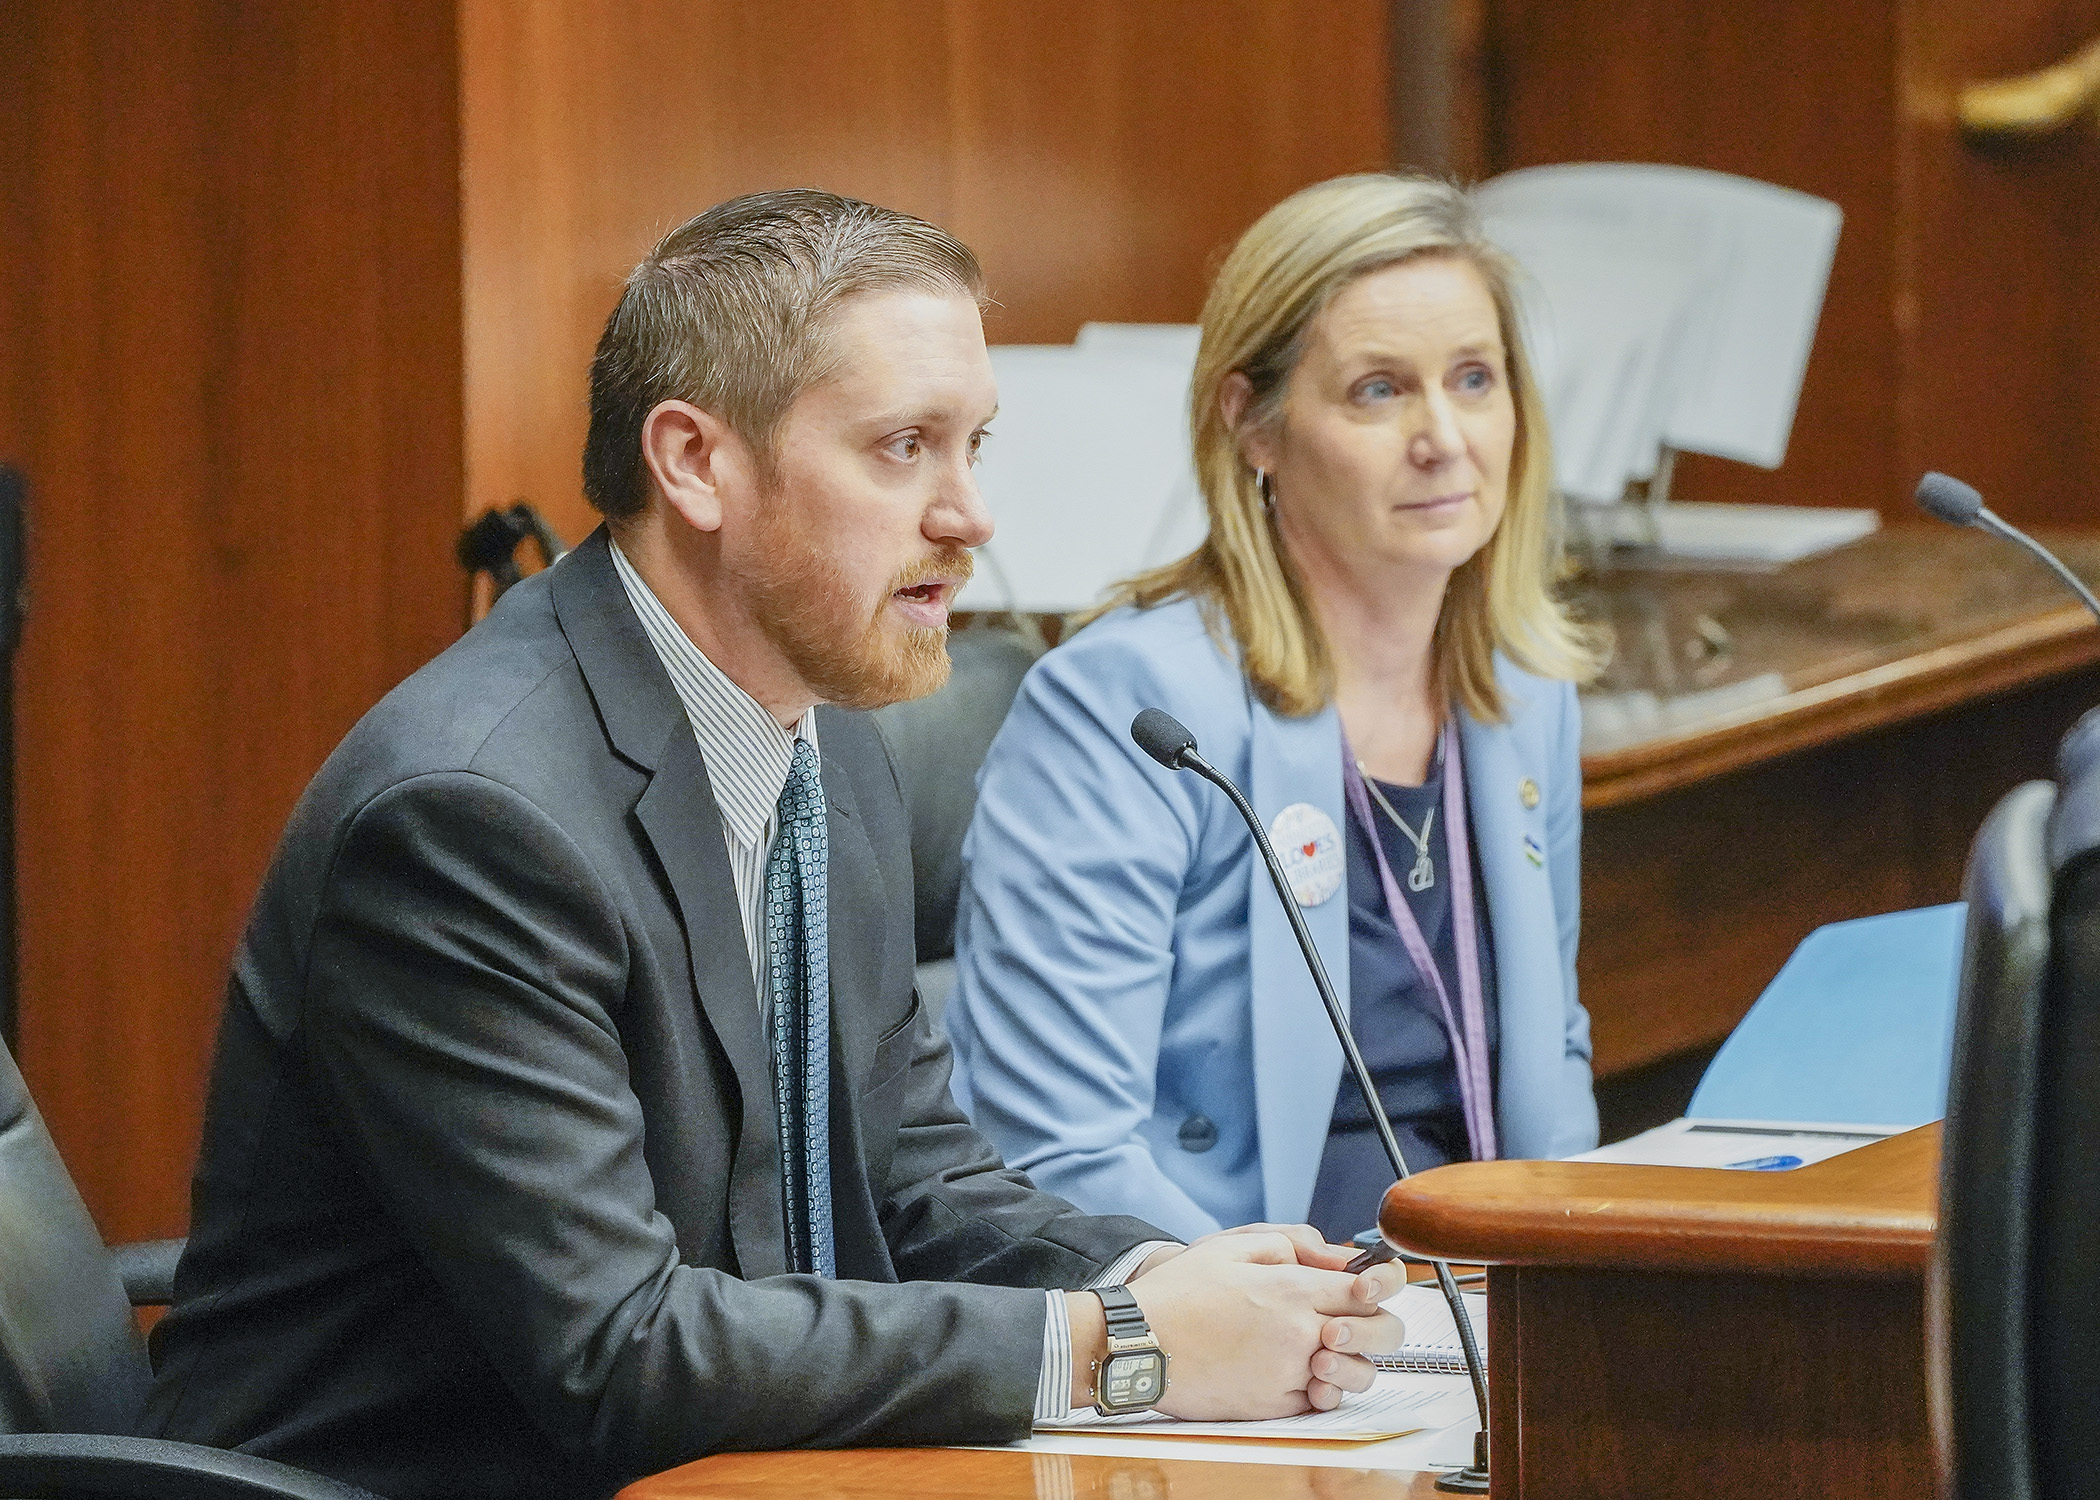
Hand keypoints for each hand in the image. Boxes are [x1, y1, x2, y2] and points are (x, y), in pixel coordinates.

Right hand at [1122, 1230, 1405, 1419]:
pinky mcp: (1273, 1405)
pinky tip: (1305, 1371)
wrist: (1137, 1345)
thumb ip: (1290, 1243)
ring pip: (1357, 1375)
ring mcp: (1288, 1373)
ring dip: (1354, 1360)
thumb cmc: (1177, 1294)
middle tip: (1358, 1316)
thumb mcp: (1230, 1247)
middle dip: (1380, 1323)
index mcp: (1291, 1289)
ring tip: (1327, 1348)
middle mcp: (1298, 1334)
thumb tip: (1334, 1255)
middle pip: (1378, 1334)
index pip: (1368, 1287)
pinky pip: (1320, 1401)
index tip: (1375, 1282)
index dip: (1382, 1282)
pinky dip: (1322, 1387)